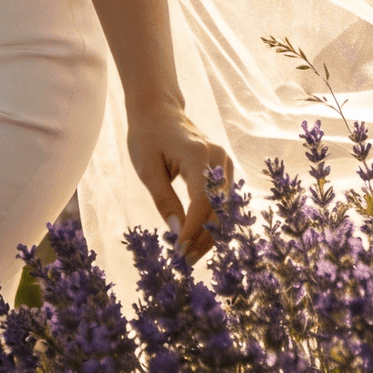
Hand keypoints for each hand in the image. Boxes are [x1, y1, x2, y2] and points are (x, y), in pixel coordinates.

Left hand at [127, 104, 233, 260]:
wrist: (159, 110)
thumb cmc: (148, 137)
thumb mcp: (147, 169)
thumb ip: (164, 200)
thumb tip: (177, 232)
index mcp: (198, 155)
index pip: (202, 202)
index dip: (193, 230)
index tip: (178, 252)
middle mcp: (218, 159)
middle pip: (219, 209)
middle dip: (204, 238)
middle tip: (183, 262)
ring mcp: (225, 163)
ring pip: (225, 208)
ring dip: (210, 233)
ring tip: (189, 254)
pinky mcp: (224, 169)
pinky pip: (223, 201)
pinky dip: (212, 221)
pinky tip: (197, 237)